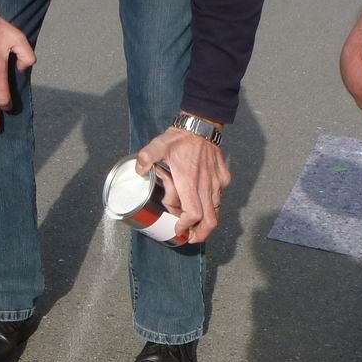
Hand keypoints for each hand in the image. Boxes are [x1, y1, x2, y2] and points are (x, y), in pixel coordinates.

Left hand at [135, 125, 231, 243]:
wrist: (203, 123)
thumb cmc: (181, 137)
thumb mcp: (159, 145)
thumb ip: (146, 157)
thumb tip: (138, 170)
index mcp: (190, 182)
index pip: (193, 213)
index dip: (186, 225)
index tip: (178, 229)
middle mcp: (206, 185)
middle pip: (210, 220)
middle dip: (201, 233)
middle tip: (191, 238)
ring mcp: (217, 182)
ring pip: (216, 210)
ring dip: (207, 221)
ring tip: (197, 226)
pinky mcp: (223, 176)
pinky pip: (220, 195)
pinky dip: (213, 203)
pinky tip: (204, 201)